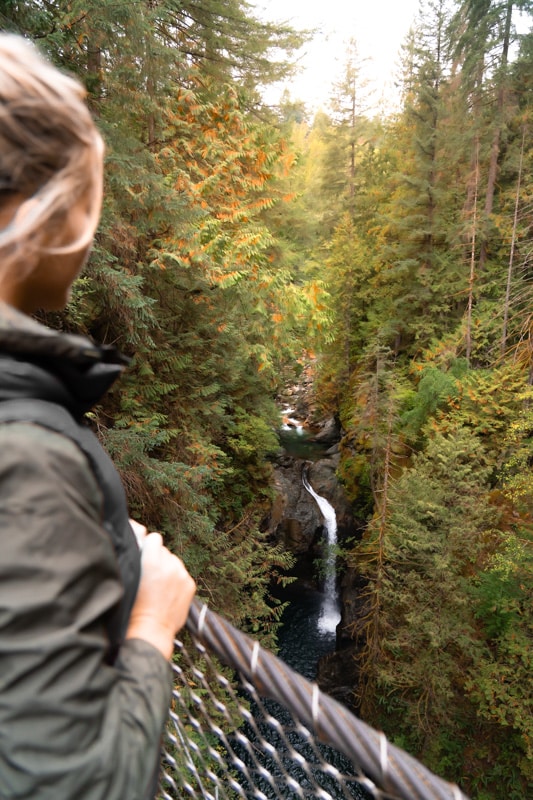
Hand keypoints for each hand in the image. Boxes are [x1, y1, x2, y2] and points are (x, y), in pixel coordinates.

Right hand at [126, 531, 195, 659]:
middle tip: (149, 577)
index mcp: (151, 559)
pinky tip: (167, 594)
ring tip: (159, 588)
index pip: (155, 538)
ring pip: (174, 562)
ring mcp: (182, 573)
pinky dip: (176, 581)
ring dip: (168, 569)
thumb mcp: (128, 575)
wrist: (150, 629)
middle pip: (164, 551)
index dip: (148, 546)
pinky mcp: (190, 584)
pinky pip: (182, 574)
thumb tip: (139, 531)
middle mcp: (169, 563)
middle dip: (158, 559)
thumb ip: (135, 554)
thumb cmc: (132, 605)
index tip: (144, 555)